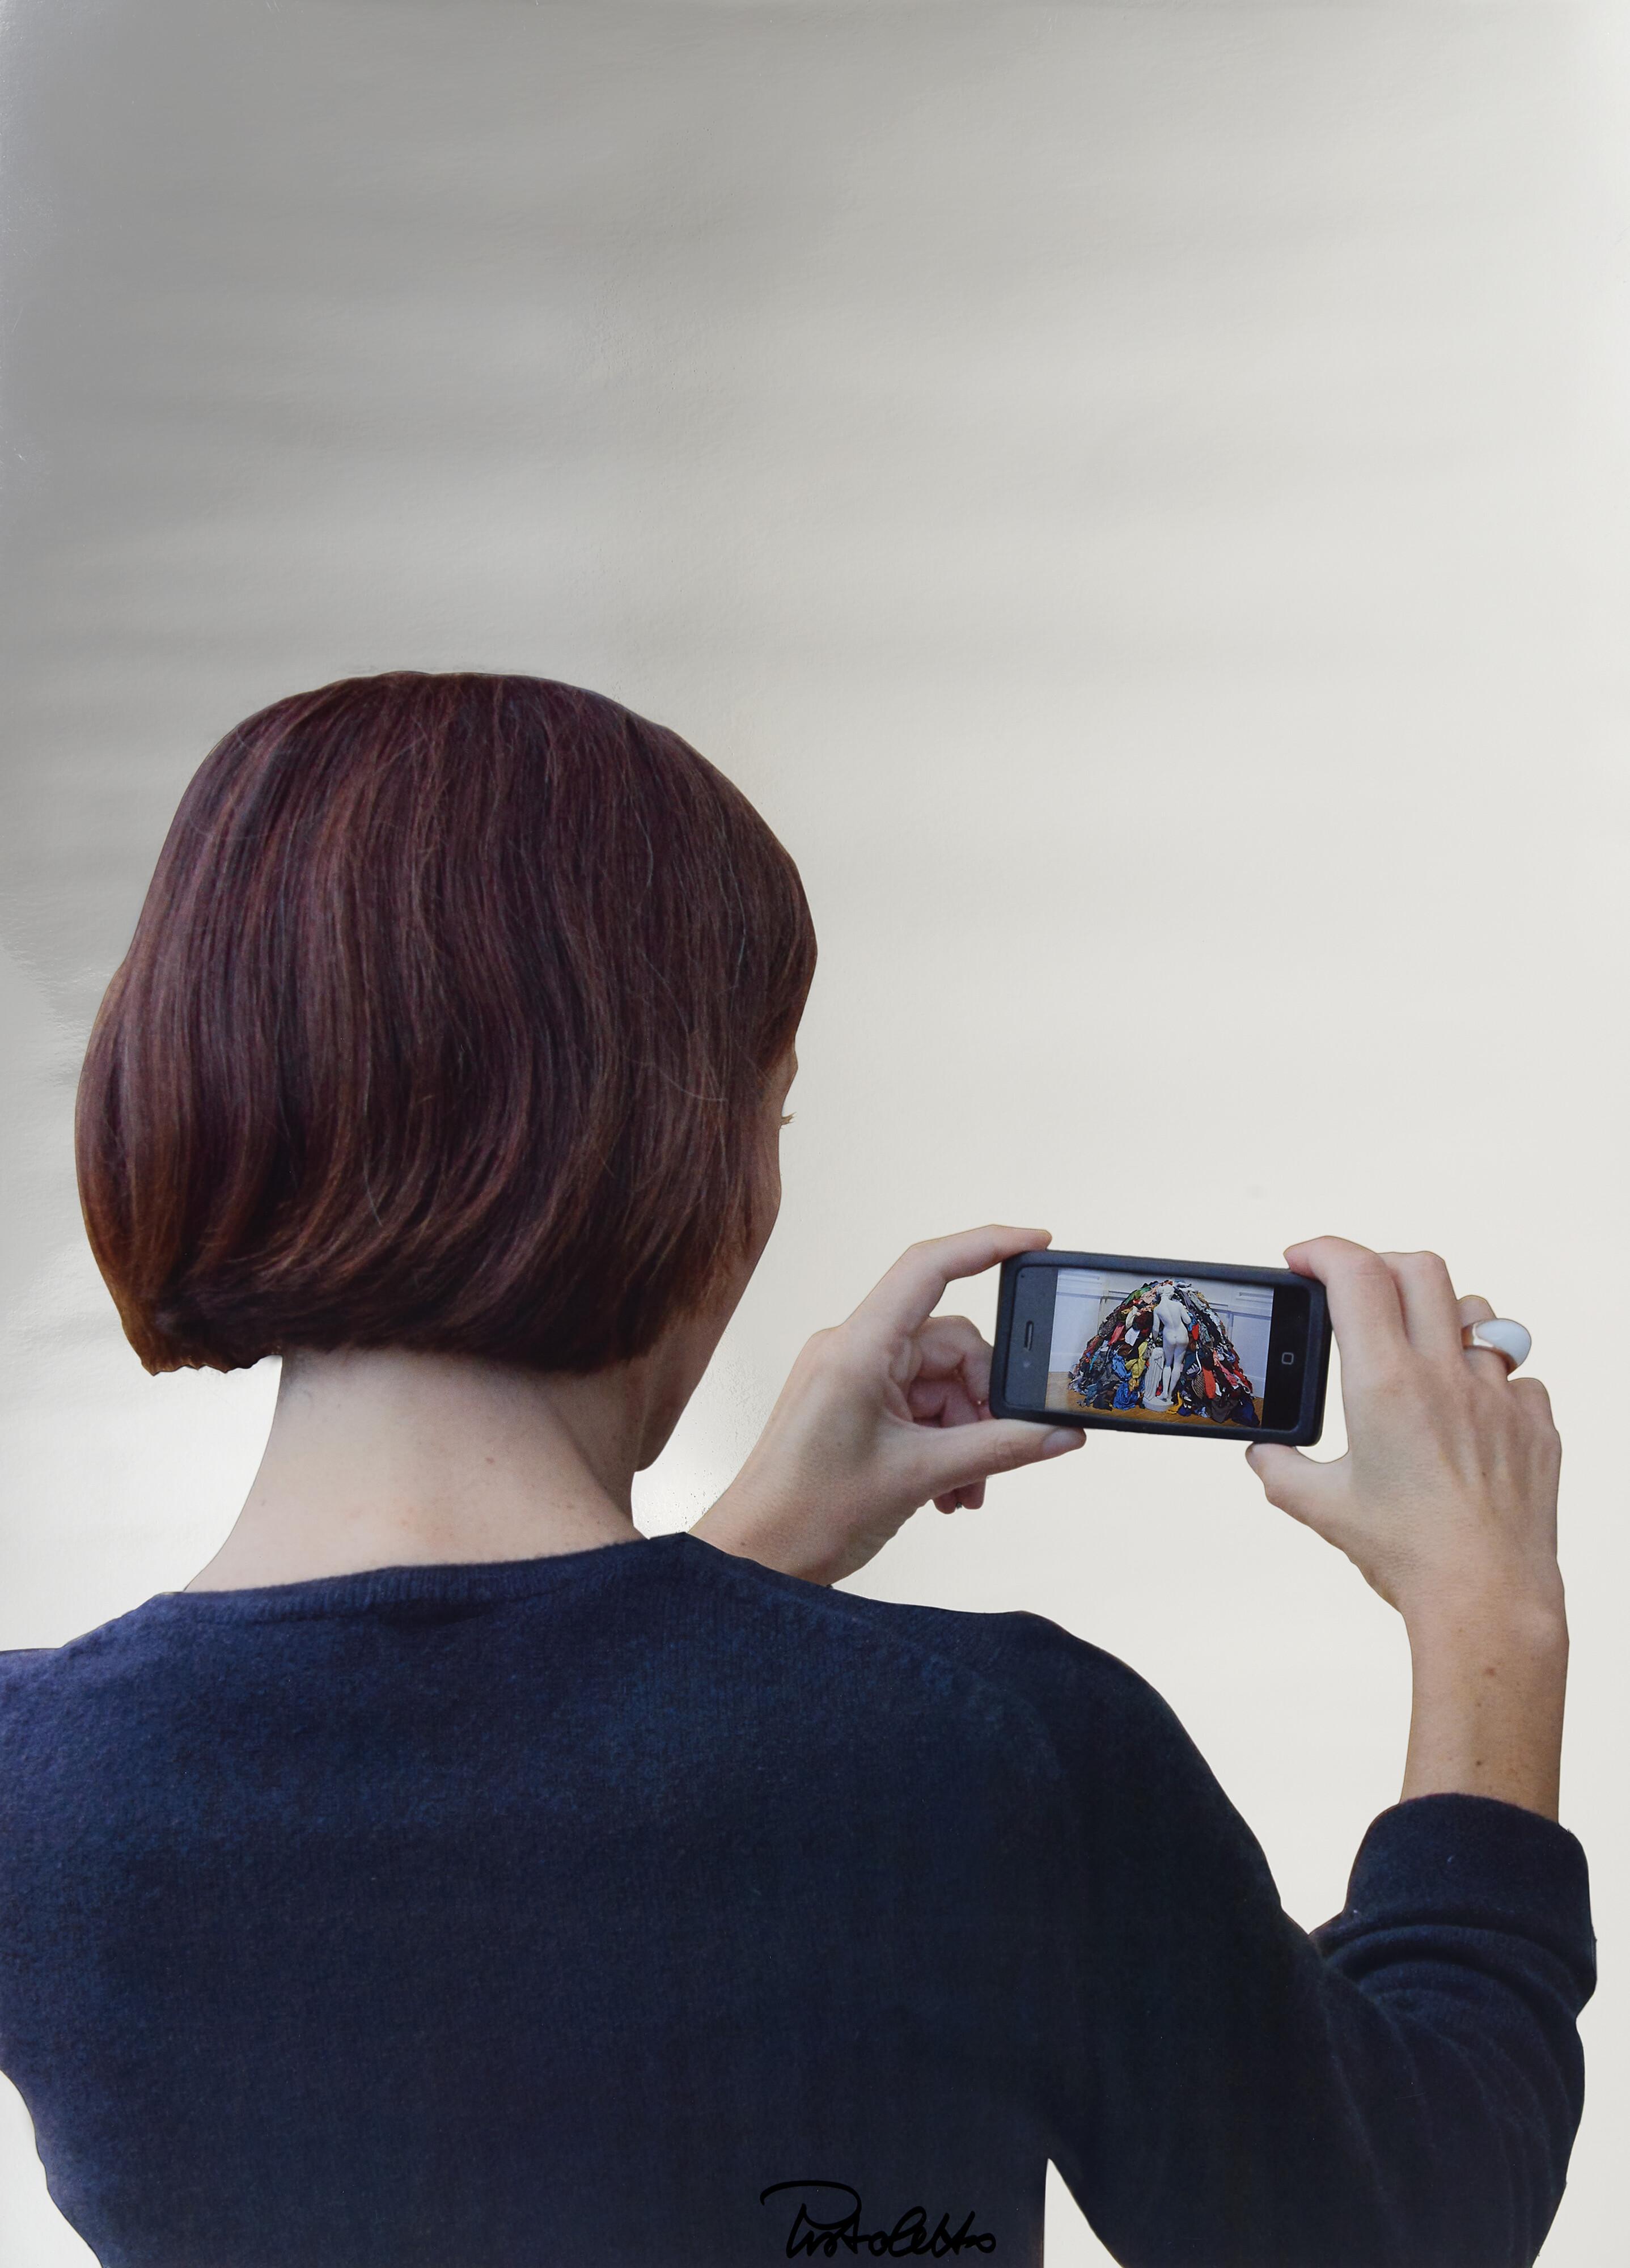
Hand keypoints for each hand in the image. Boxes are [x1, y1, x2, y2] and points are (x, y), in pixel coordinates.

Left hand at [691, 1225, 1085, 1584]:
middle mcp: (852, 1350)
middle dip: (984, 1401)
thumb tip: (1058, 1432)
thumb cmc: (805, 1513)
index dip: (986, 1244)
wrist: (755, 1557)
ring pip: (941, 1383)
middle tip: (1001, 1452)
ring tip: (966, 1489)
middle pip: (950, 1345)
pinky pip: (919, 1405)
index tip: (1036, 1241)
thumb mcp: (920, 1476)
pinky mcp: (853, 1403)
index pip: (927, 1267)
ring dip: (966, 1433)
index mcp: (858, 1348)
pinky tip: (947, 1489)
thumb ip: (1000, 1449)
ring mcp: (851, 1376)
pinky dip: (943, 1441)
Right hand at [1245, 1236, 1566, 1817]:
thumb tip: (1262, 1455)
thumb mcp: (1322, 1509)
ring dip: (1443, 1317)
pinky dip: (1490, 1380)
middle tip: (1357, 1289)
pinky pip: (1518, 1376)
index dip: (1323, 1250)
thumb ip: (1281, 1472)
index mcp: (1386, 1385)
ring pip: (1478, 1315)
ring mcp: (1498, 1396)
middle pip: (1421, 1268)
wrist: (1487, 1597)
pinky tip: (1470, 1413)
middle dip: (1380, 1264)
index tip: (1303, 1258)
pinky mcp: (1535, 1424)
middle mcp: (1445, 1376)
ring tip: (1423, 1348)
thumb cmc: (1408, 1555)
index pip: (1356, 1275)